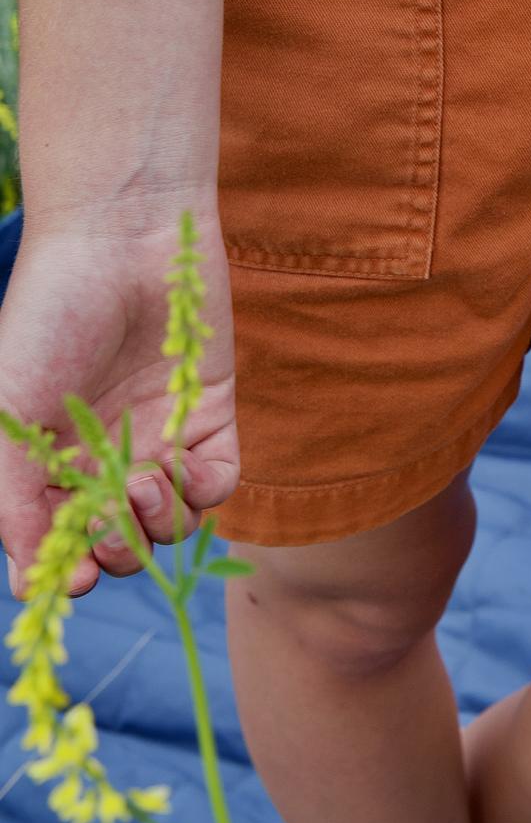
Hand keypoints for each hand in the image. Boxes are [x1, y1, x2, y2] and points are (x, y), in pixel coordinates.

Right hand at [0, 206, 238, 599]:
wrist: (120, 240)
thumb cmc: (49, 317)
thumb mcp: (10, 412)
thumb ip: (14, 499)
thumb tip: (34, 581)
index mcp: (51, 462)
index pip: (65, 543)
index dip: (72, 572)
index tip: (78, 576)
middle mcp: (106, 458)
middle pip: (122, 542)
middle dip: (117, 547)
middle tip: (109, 517)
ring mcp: (160, 438)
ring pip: (171, 523)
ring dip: (159, 520)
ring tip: (142, 477)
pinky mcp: (209, 414)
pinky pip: (219, 483)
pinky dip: (206, 491)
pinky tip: (183, 466)